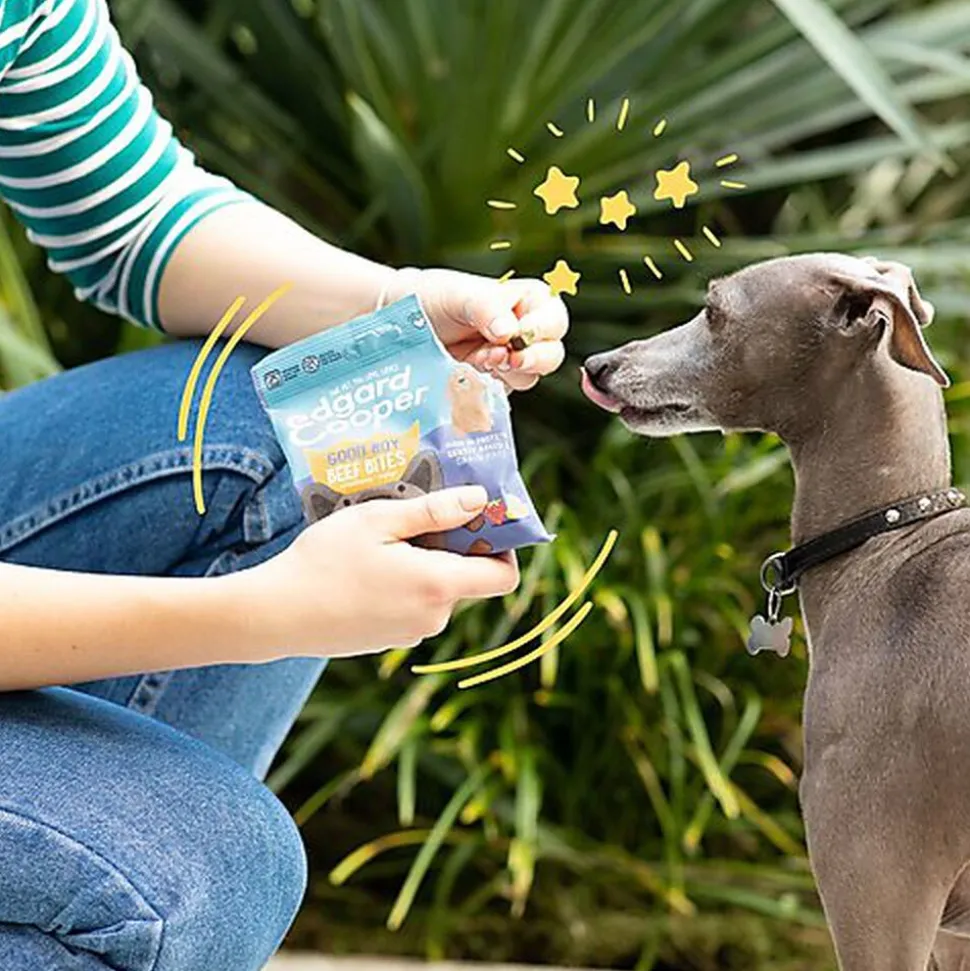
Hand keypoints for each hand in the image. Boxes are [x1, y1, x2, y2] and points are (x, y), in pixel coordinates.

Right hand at [240, 486, 518, 657]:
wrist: (274, 614)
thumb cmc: (323, 562)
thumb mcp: (378, 520)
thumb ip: (434, 511)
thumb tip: (480, 499)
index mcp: (438, 586)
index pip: (503, 577)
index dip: (503, 548)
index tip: (479, 522)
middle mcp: (433, 617)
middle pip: (466, 577)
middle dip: (449, 545)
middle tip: (413, 515)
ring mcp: (410, 633)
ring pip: (436, 590)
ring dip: (421, 562)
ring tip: (381, 539)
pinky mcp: (389, 639)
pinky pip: (413, 605)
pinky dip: (402, 583)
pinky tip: (365, 567)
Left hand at [384, 267, 568, 390]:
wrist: (402, 325)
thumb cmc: (434, 299)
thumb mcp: (460, 294)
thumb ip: (487, 307)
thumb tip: (509, 332)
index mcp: (527, 304)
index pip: (554, 320)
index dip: (542, 330)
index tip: (517, 334)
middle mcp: (523, 335)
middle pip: (551, 355)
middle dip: (530, 359)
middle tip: (502, 357)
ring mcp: (508, 363)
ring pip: (528, 378)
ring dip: (505, 373)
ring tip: (477, 360)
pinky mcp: (490, 386)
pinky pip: (499, 396)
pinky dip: (486, 389)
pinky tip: (467, 375)